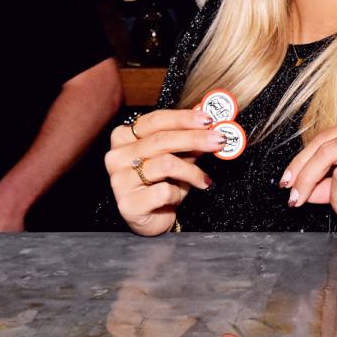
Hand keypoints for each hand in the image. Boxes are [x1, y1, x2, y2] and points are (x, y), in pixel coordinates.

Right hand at [104, 108, 219, 235]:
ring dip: (192, 171)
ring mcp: (119, 180)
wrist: (153, 218)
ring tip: (204, 179)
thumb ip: (188, 140)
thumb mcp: (177, 156)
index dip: (183, 118)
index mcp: (124, 137)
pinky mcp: (128, 204)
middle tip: (219, 141)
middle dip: (195, 139)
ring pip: (166, 164)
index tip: (208, 119)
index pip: (156, 120)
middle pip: (161, 140)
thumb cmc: (163, 183)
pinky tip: (179, 197)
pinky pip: (163, 191)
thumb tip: (211, 126)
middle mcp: (116, 156)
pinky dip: (179, 193)